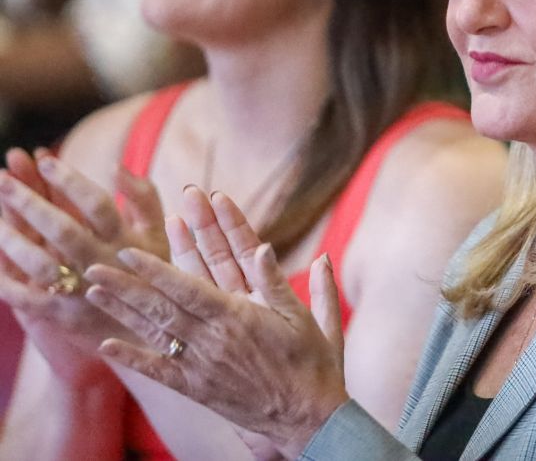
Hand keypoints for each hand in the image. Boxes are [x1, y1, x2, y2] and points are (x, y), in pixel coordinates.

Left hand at [0, 149, 165, 377]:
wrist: (157, 336)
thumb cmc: (156, 275)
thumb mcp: (161, 234)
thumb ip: (144, 197)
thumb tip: (117, 167)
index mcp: (128, 242)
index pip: (97, 204)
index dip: (70, 180)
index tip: (44, 157)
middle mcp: (103, 265)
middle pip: (63, 230)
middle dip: (30, 202)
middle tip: (2, 178)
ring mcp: (81, 293)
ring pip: (40, 264)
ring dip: (12, 239)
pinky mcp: (62, 316)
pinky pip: (24, 297)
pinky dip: (2, 278)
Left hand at [83, 189, 348, 457]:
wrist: (307, 417)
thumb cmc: (312, 364)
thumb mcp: (305, 317)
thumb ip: (280, 282)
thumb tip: (265, 247)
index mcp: (238, 316)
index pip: (187, 287)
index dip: (155, 269)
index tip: (129, 251)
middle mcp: (213, 340)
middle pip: (160, 308)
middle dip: (125, 286)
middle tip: (94, 268)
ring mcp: (202, 366)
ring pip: (155, 334)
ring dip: (122, 313)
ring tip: (94, 293)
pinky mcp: (198, 389)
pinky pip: (159, 372)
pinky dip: (132, 359)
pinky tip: (107, 346)